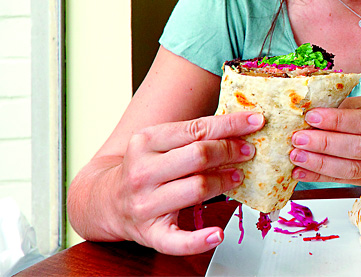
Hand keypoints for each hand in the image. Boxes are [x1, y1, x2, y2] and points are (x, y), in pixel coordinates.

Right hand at [109, 111, 263, 254]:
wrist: (103, 201)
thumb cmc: (143, 168)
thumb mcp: (159, 143)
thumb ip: (193, 135)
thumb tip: (241, 126)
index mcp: (145, 142)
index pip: (197, 129)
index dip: (231, 125)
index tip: (256, 121)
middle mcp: (143, 171)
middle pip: (199, 156)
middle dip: (230, 151)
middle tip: (248, 151)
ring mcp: (145, 204)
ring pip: (197, 188)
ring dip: (224, 182)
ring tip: (238, 177)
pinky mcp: (149, 233)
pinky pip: (177, 240)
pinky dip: (199, 240)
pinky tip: (217, 234)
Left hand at [289, 95, 360, 184]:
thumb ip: (343, 108)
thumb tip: (308, 115)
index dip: (336, 120)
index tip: (311, 116)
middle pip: (357, 147)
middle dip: (324, 144)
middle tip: (298, 138)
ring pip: (351, 169)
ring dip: (319, 164)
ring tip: (296, 156)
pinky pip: (343, 180)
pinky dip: (319, 177)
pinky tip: (300, 172)